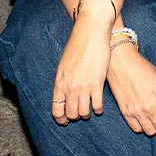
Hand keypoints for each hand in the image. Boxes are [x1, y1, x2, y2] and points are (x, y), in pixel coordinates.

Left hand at [52, 0, 115, 123]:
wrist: (90, 33)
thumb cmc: (76, 46)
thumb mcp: (63, 65)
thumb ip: (62, 81)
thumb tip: (63, 95)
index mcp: (59, 83)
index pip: (56, 110)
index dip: (60, 119)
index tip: (64, 121)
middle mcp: (70, 88)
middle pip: (71, 114)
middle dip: (74, 117)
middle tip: (79, 114)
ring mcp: (84, 87)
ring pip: (84, 113)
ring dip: (86, 114)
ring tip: (89, 111)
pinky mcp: (98, 84)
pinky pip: (98, 106)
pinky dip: (98, 110)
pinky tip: (99, 108)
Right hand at [106, 44, 155, 135]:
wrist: (122, 63)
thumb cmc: (143, 69)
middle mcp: (149, 109)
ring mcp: (136, 112)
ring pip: (150, 132)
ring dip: (154, 128)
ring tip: (153, 121)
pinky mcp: (125, 113)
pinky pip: (136, 129)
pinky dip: (141, 127)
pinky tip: (143, 120)